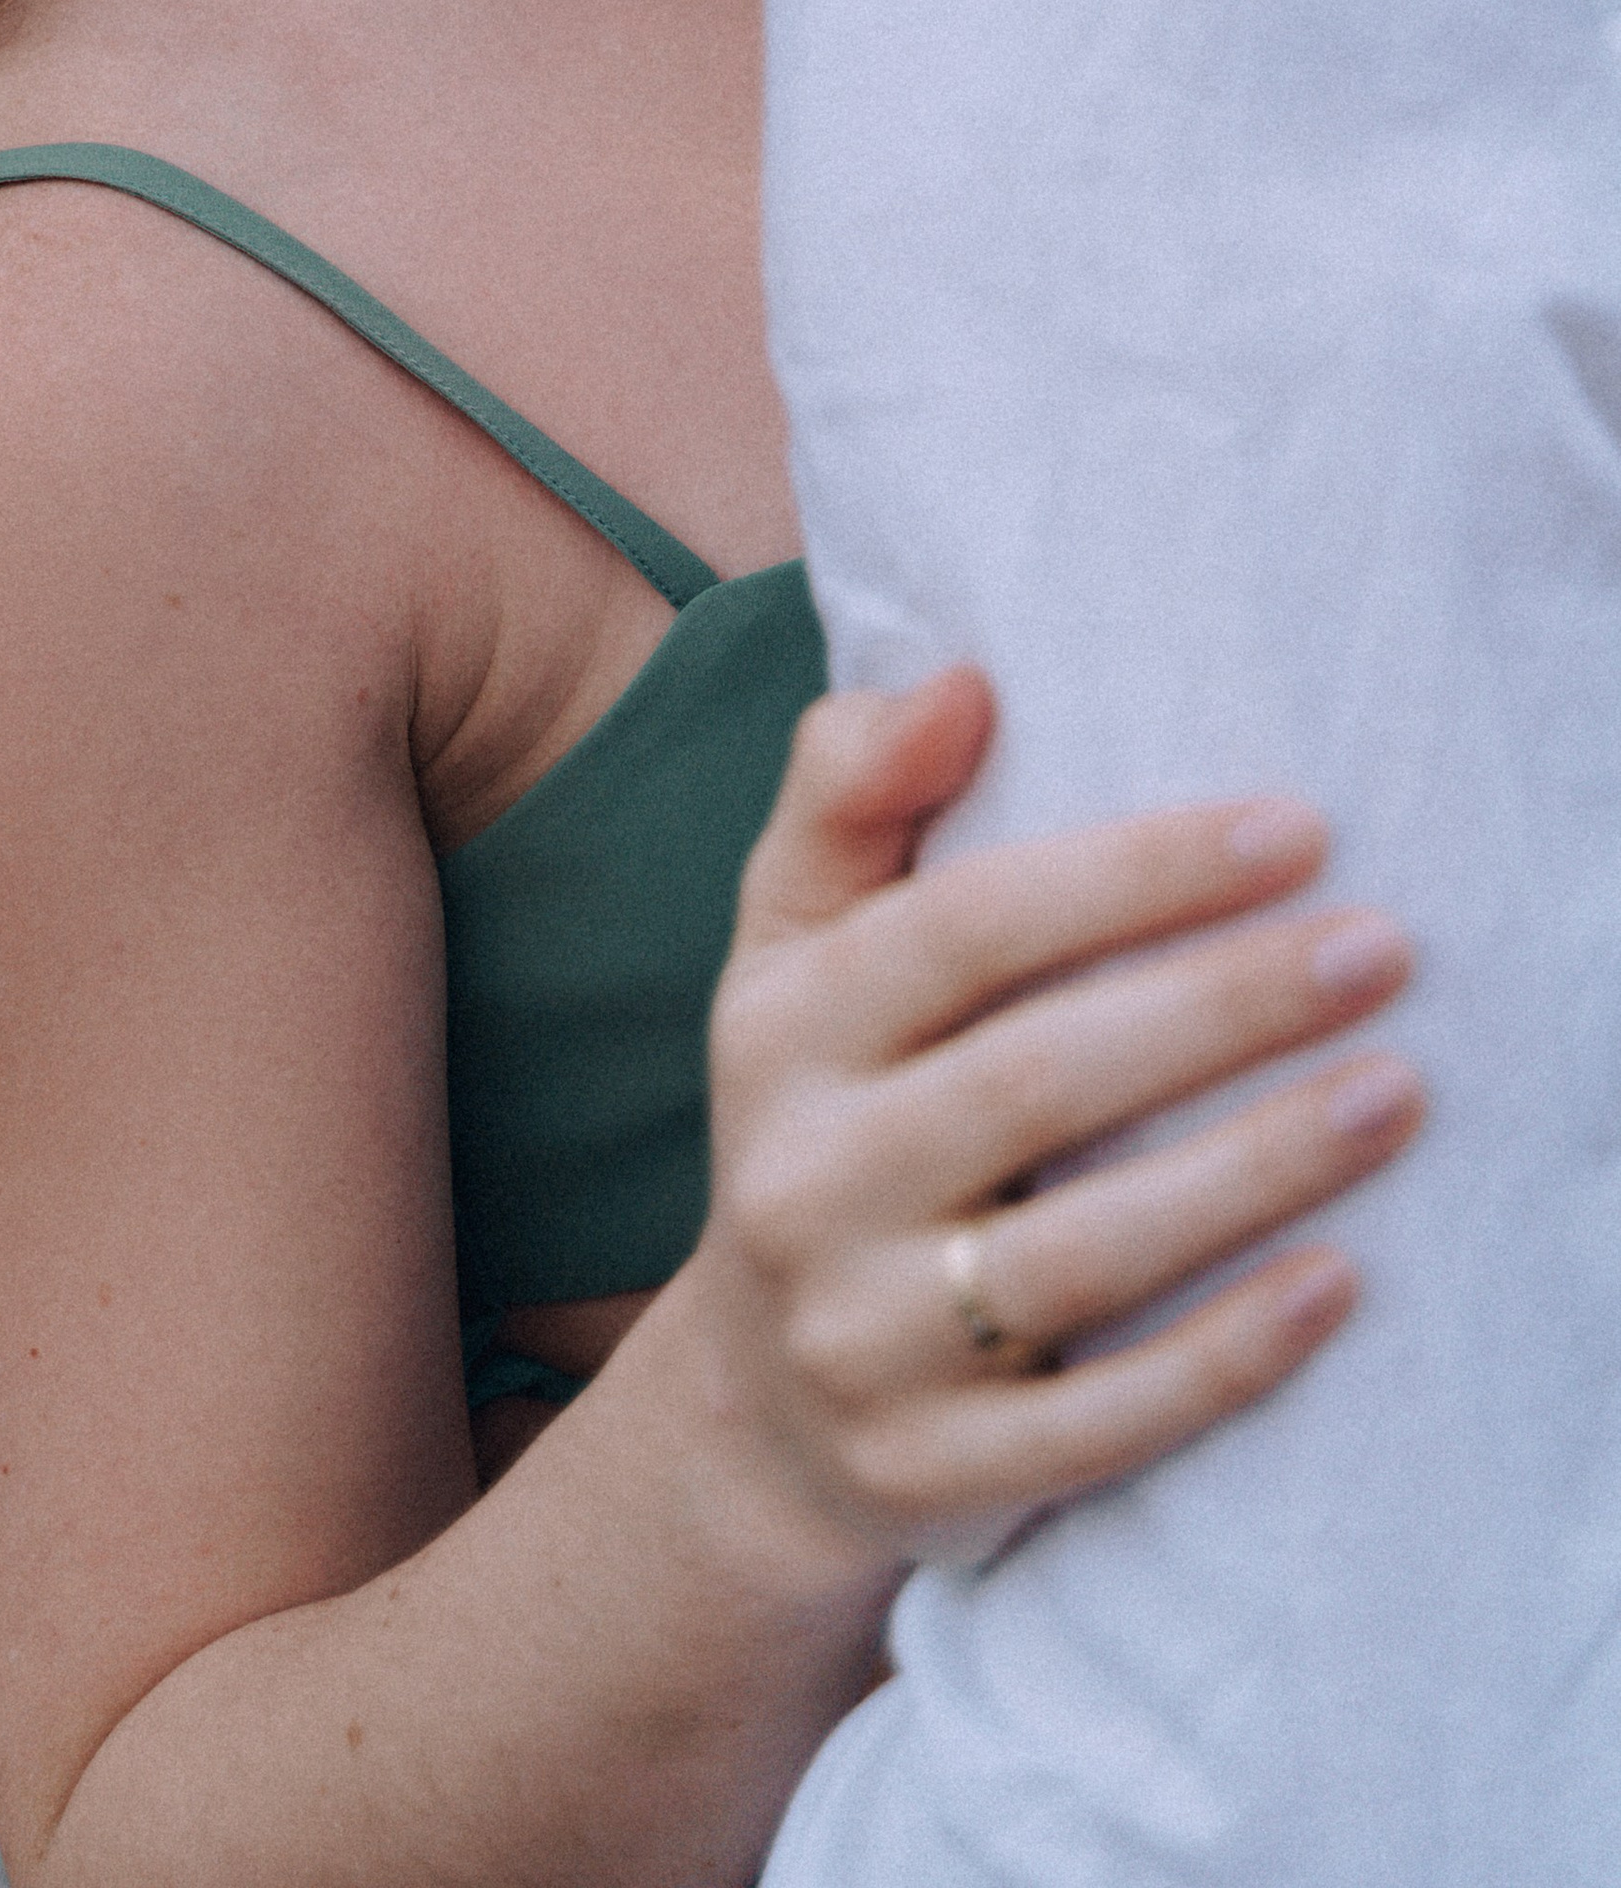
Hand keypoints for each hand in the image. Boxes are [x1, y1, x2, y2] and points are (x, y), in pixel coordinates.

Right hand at [688, 670, 1422, 1567]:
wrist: (755, 1405)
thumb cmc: (829, 1113)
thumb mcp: (792, 943)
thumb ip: (851, 789)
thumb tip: (961, 678)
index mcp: (780, 1027)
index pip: (959, 928)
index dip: (1129, 875)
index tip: (1297, 826)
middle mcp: (804, 1180)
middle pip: (1035, 1080)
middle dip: (1224, 1005)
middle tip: (1386, 945)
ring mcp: (865, 1340)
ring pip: (1081, 1252)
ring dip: (1255, 1168)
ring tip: (1399, 1090)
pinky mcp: (933, 1476)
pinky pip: (1102, 1421)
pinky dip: (1226, 1356)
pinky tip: (1342, 1286)